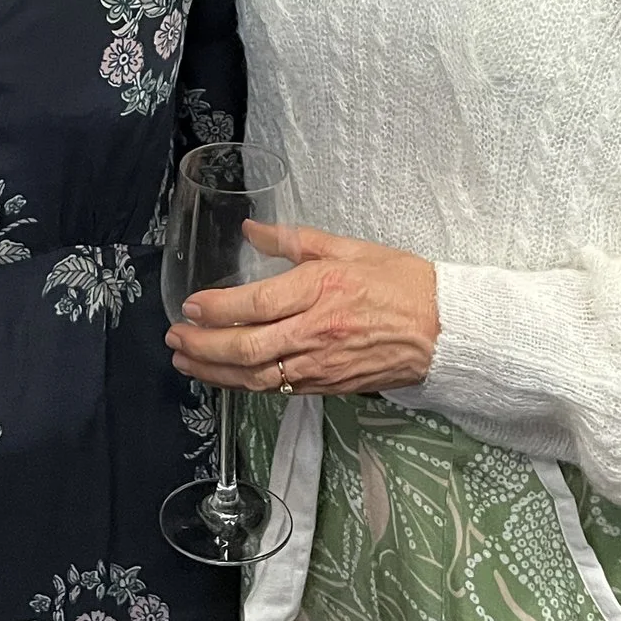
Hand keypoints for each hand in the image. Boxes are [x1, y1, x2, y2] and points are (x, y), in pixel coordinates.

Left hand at [165, 222, 438, 396]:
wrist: (445, 331)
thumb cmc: (402, 284)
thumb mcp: (348, 248)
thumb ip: (295, 240)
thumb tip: (252, 231)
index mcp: (319, 291)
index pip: (253, 305)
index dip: (215, 309)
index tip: (191, 306)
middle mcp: (314, 332)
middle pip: (245, 348)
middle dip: (202, 346)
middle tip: (175, 338)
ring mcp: (320, 365)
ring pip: (255, 376)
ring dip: (214, 372)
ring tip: (186, 362)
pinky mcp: (328, 386)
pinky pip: (277, 389)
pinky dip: (245, 385)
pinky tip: (227, 377)